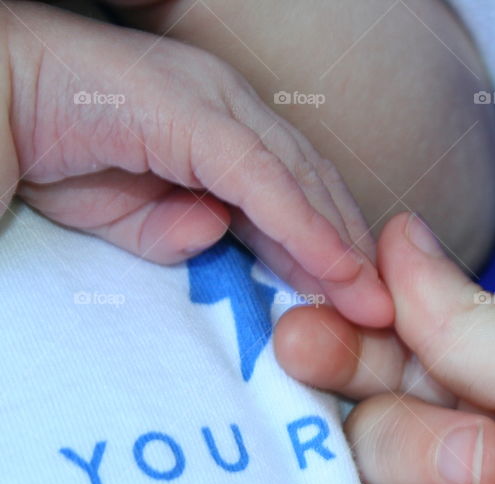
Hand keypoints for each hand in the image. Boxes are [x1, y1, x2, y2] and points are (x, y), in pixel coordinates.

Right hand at [0, 1, 390, 325]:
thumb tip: (215, 236)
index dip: (335, 246)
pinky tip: (334, 269)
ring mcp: (216, 104)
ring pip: (300, 182)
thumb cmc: (53, 152)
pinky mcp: (193, 113)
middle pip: (314, 187)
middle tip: (383, 311)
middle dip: (352, 252)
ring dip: (340, 247)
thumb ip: (176, 230)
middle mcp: (233, 108)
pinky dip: (303, 227)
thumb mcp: (128, 215)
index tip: (362, 301)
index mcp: (226, 128)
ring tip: (372, 304)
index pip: (300, 191)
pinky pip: (262, 179)